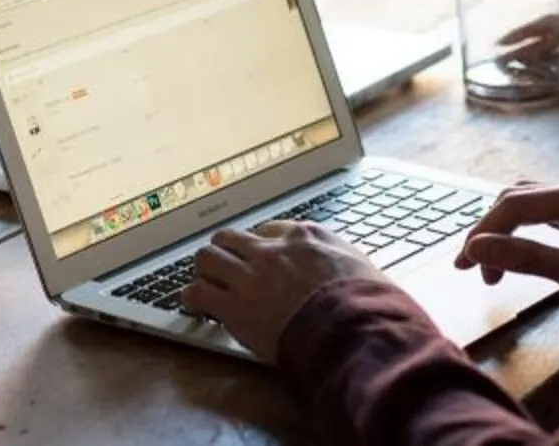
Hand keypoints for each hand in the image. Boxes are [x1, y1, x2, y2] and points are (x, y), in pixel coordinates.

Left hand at [181, 221, 388, 361]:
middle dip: (226, 252)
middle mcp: (270, 251)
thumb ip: (339, 255)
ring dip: (206, 271)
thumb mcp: (360, 263)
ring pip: (207, 258)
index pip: (267, 230)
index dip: (259, 245)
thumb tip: (339, 261)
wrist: (350, 328)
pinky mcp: (234, 307)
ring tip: (208, 284)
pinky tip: (198, 307)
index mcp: (302, 237)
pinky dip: (194, 299)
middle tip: (228, 268)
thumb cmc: (364, 301)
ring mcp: (249, 277)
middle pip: (230, 238)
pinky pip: (197, 293)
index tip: (258, 256)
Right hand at [455, 181, 558, 325]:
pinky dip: (529, 235)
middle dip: (492, 230)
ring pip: (536, 207)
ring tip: (492, 267)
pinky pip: (553, 219)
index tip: (465, 264)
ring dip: (509, 232)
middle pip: (523, 198)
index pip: (518, 203)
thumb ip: (528, 257)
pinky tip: (523, 255)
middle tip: (472, 267)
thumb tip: (478, 248)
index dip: (485, 232)